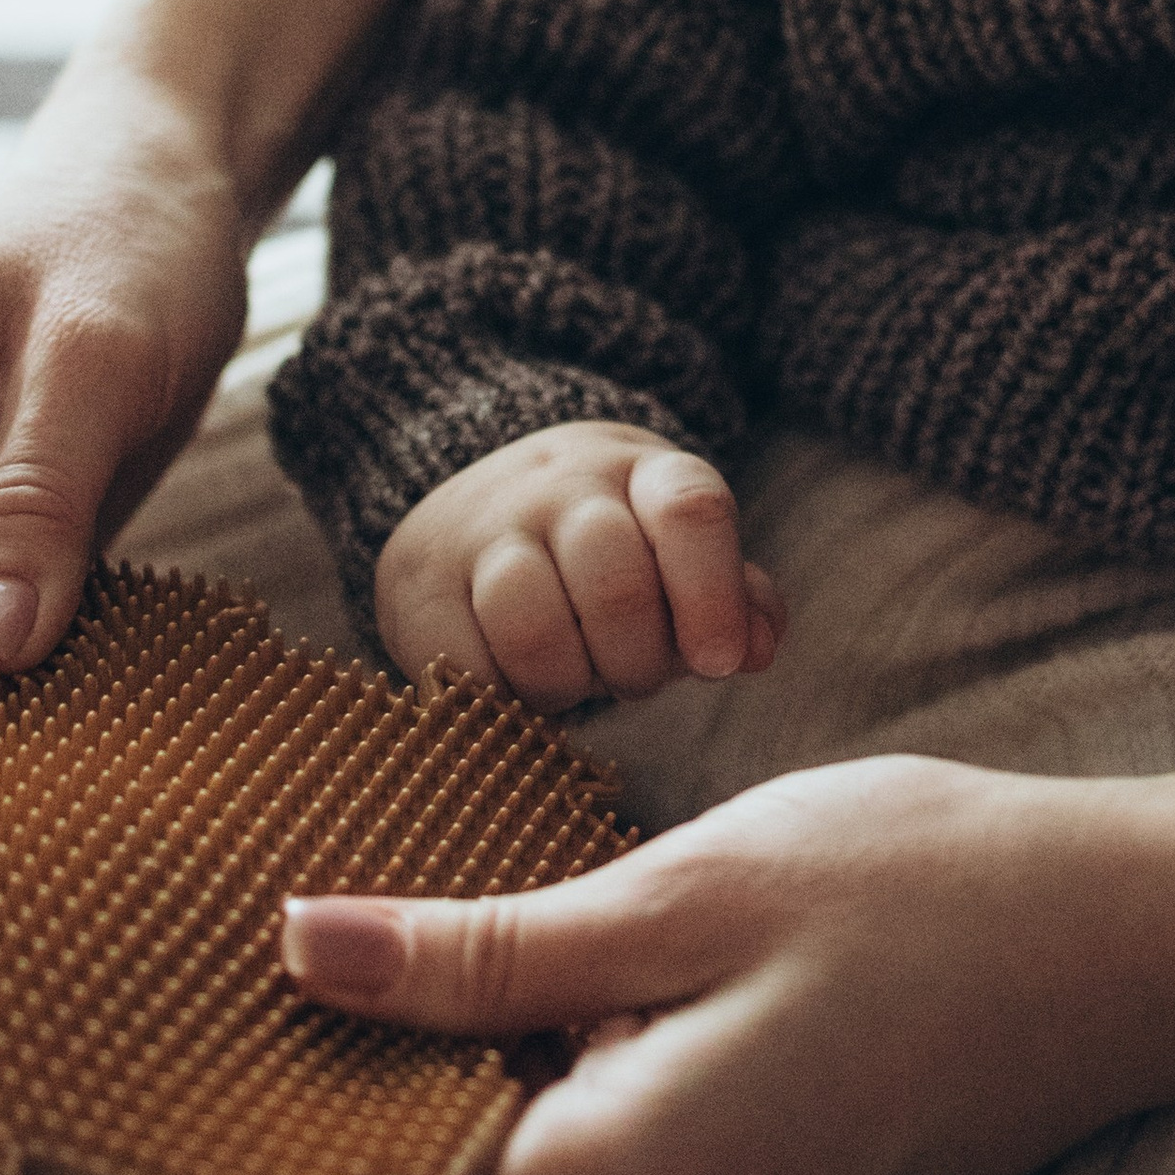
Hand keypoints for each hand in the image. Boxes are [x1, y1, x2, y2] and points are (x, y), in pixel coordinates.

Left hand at [282, 741, 1174, 1174]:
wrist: (1140, 948)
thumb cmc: (926, 893)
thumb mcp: (687, 889)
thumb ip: (483, 950)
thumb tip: (298, 956)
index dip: (255, 1171)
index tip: (167, 1077)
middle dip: (362, 1086)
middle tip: (283, 932)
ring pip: (527, 1173)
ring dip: (474, 1065)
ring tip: (430, 918)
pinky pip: (609, 1165)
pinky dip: (563, 1075)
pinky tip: (561, 959)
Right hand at [378, 424, 782, 706]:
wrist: (481, 505)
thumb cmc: (614, 556)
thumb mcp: (681, 560)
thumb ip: (735, 602)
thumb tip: (756, 648)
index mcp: (644, 473)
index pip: (691, 512)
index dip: (712, 597)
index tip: (719, 663)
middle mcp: (563, 486)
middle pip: (616, 584)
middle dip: (637, 663)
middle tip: (633, 677)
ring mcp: (484, 526)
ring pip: (533, 629)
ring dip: (566, 685)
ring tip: (572, 680)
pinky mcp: (419, 578)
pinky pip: (466, 667)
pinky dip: (501, 700)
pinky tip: (514, 684)